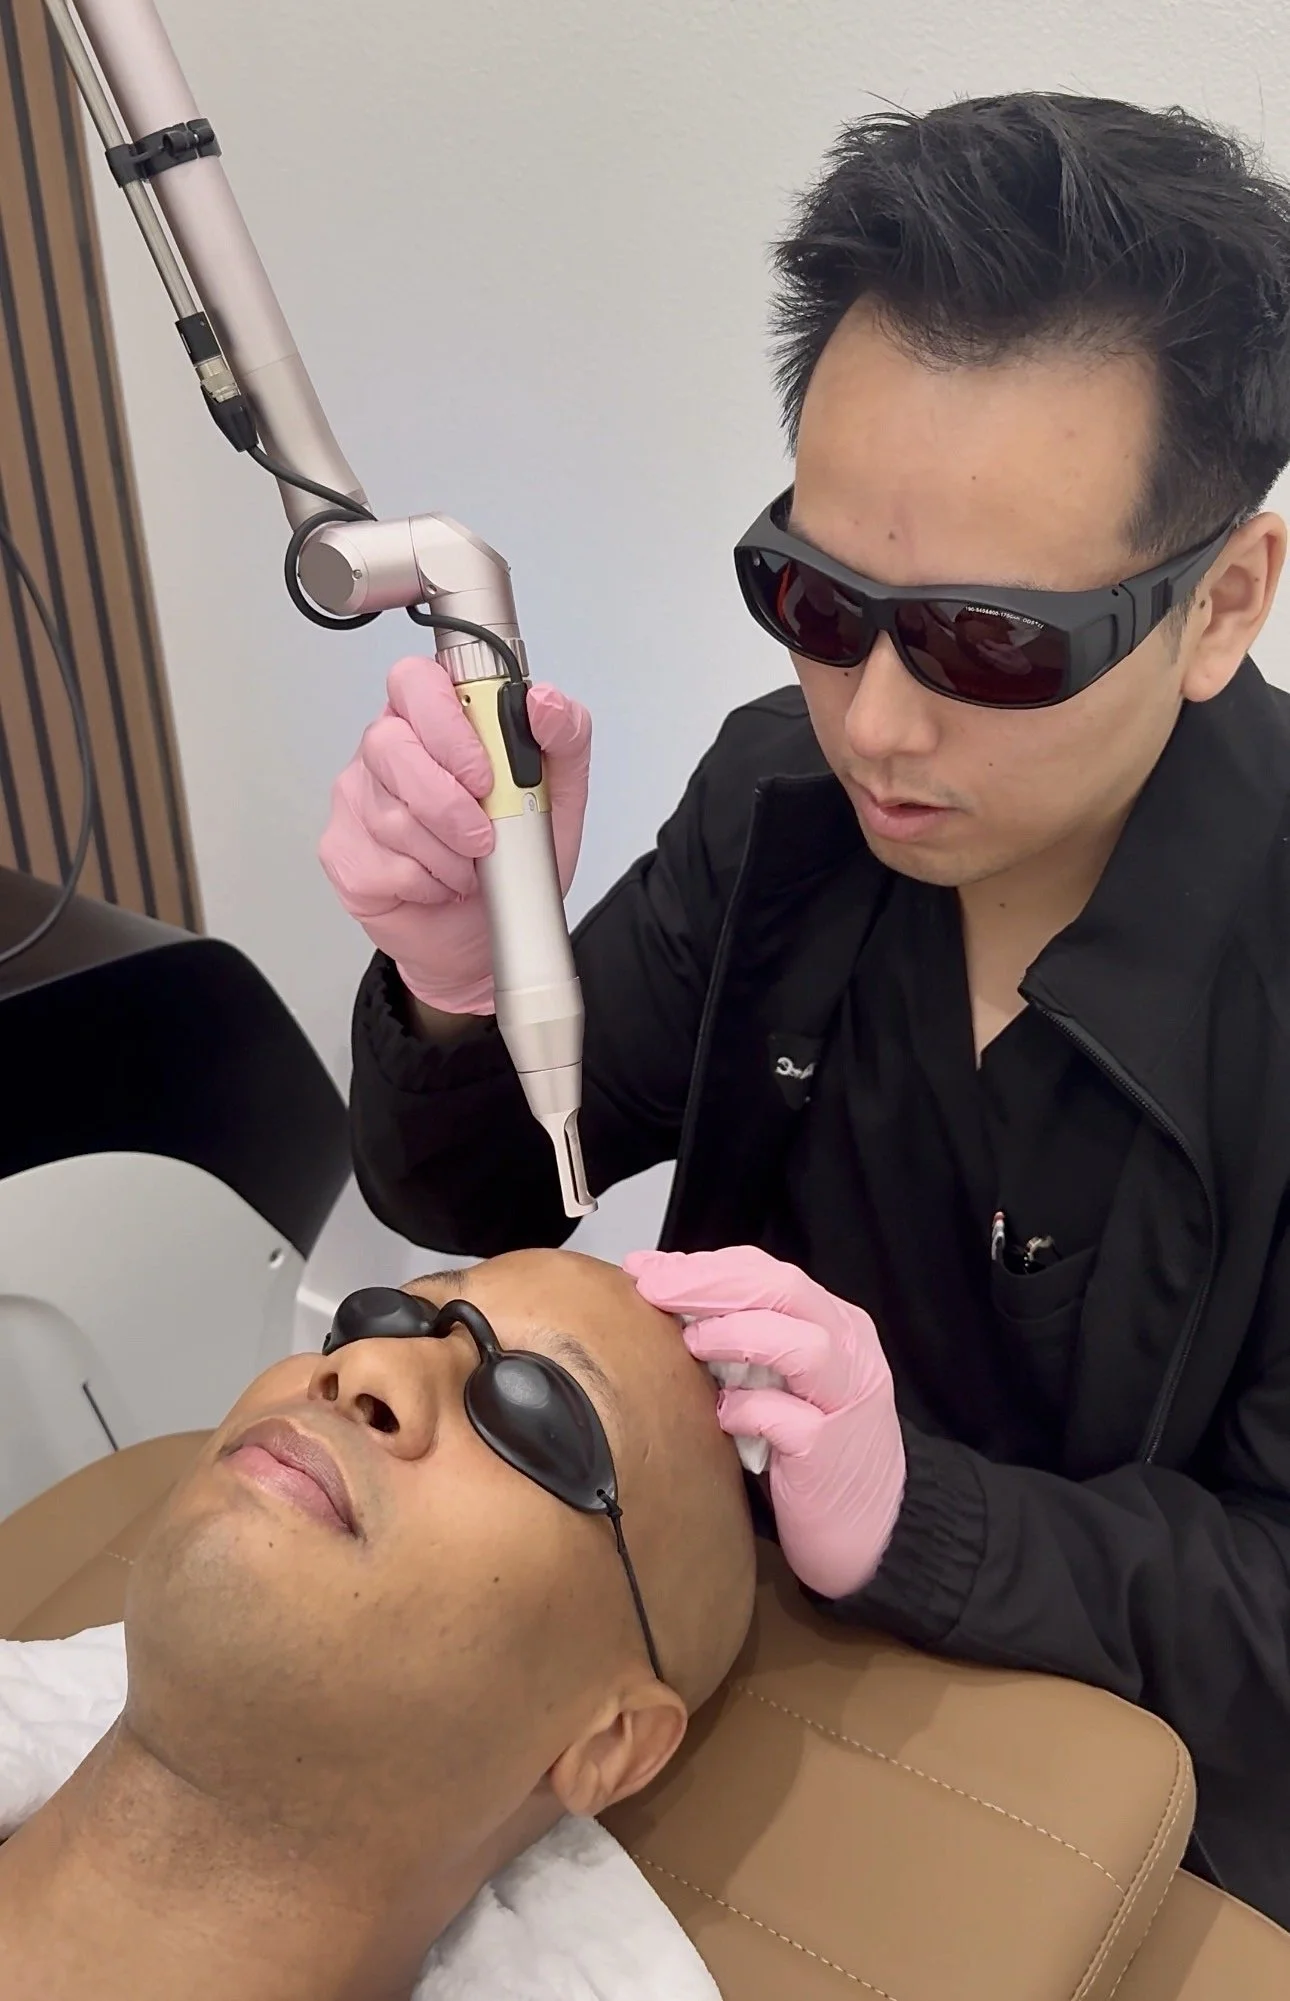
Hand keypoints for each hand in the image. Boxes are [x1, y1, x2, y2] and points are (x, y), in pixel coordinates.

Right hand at [320, 656, 590, 1013]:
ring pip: (391, 812)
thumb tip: (546, 701)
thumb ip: (565, 736)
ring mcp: (357, 799)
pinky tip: (441, 884)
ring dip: (447, 852)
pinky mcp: (343, 852)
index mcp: (433, 719)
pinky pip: (381, 861)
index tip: (482, 772)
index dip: (444, 722)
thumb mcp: (560, 796)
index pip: (414, 681)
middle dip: (447, 801)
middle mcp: (387, 750)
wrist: (483, 936)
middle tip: (483, 834)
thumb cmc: (512, 858)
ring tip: (471, 866)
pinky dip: (427, 882)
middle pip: (390, 745)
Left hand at [622, 1246, 905, 1598]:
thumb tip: (664, 1300)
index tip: (646, 1269)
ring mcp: (847, 1400)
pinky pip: (790, 1420)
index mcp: (834, 1323)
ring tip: (690, 1343)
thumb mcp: (782, 1380)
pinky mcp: (832, 1452)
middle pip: (784, 1290)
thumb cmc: (810, 1451)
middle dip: (710, 1282)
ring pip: (803, 1345)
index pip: (768, 1273)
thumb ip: (743, 1340)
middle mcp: (849, 1351)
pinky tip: (721, 1416)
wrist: (870, 1531)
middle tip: (652, 1287)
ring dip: (737, 1335)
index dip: (704, 1266)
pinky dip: (749, 1410)